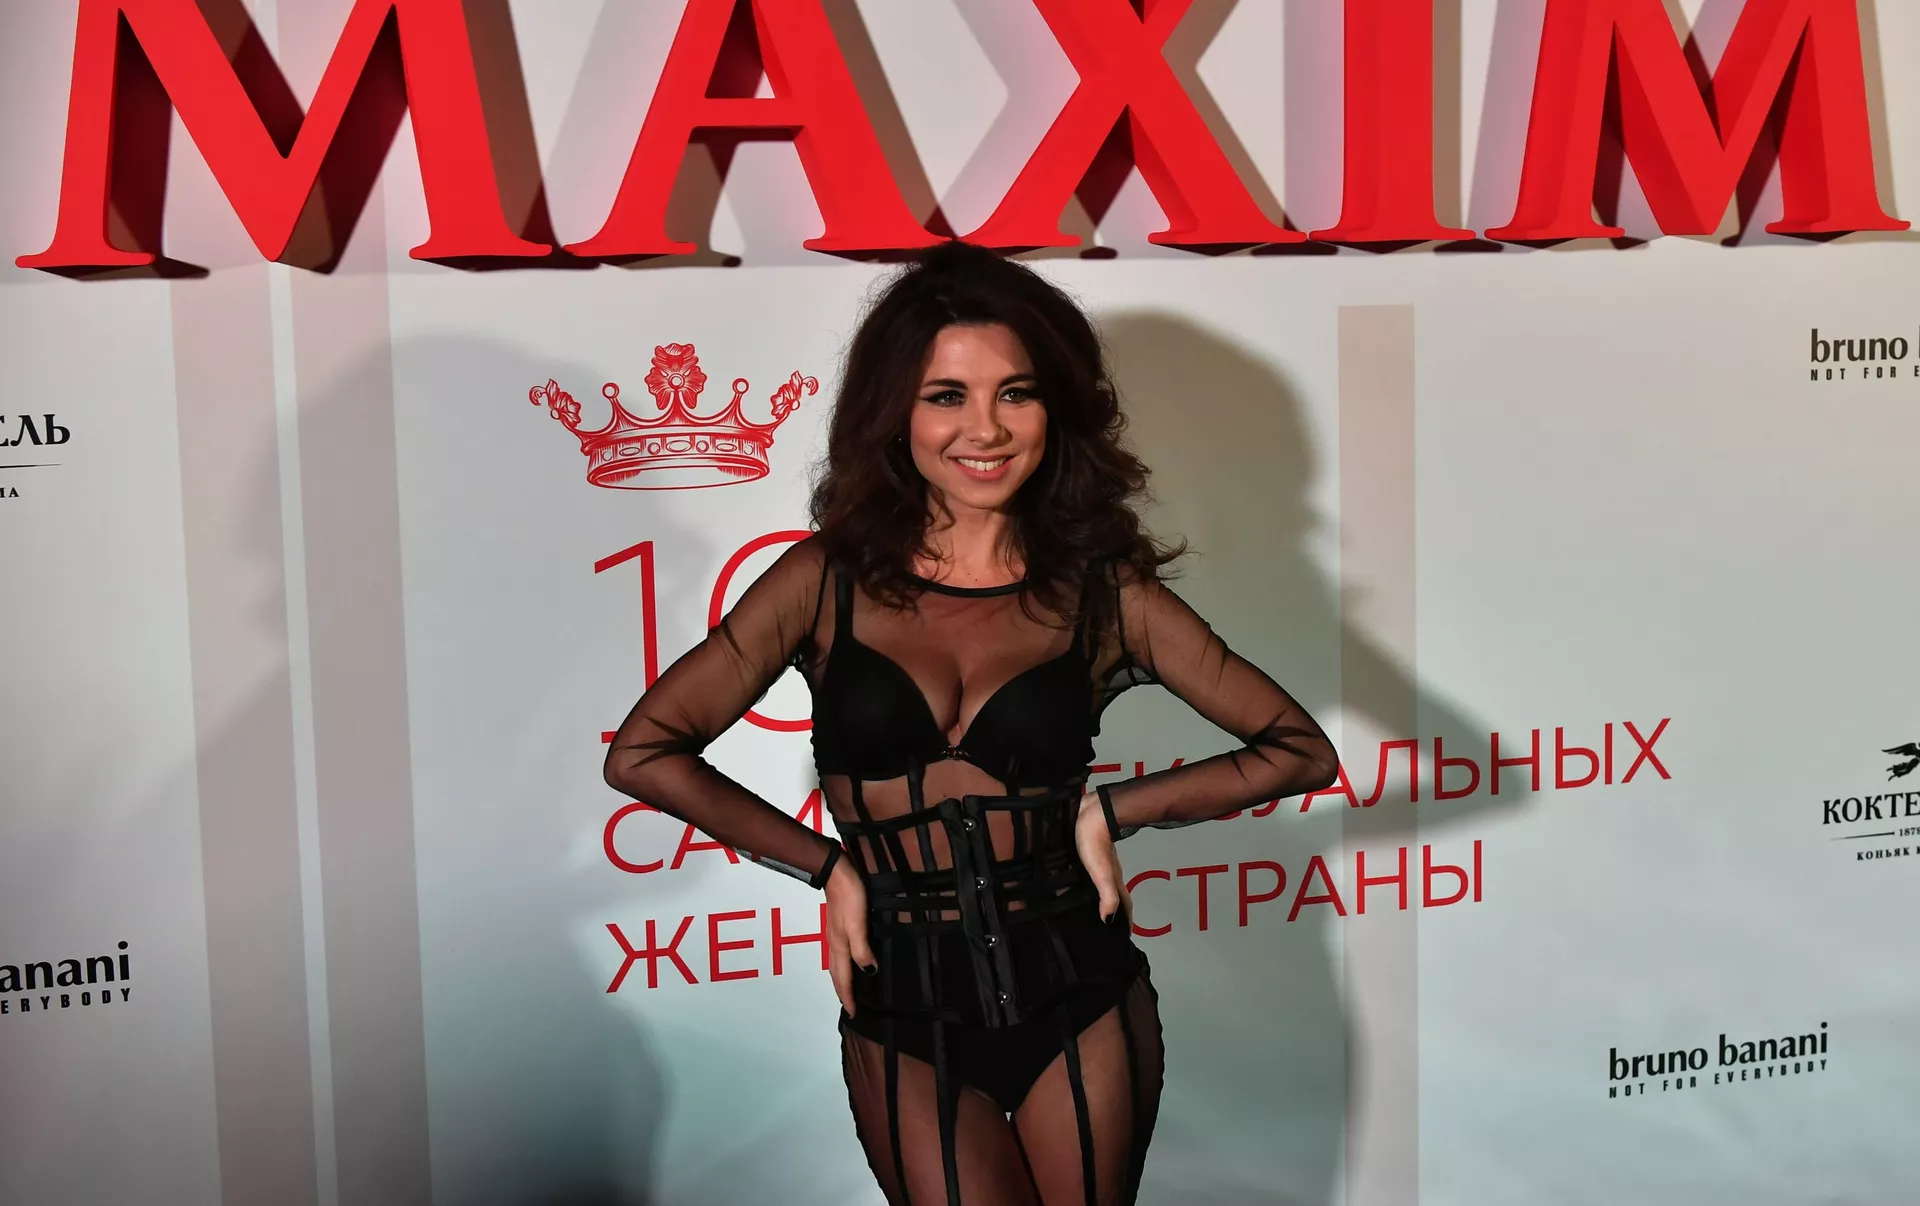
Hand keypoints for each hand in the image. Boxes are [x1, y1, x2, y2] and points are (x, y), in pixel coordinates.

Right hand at [825, 854, 875, 1017]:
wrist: (837, 873)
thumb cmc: (849, 897)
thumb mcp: (858, 925)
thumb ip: (862, 949)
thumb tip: (869, 972)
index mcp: (840, 946)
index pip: (844, 978)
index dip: (849, 996)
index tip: (853, 1013)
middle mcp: (835, 943)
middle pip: (837, 973)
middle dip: (842, 991)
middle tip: (850, 1005)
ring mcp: (836, 934)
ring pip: (837, 963)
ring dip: (842, 978)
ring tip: (849, 988)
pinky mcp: (839, 924)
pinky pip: (840, 952)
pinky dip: (844, 963)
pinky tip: (852, 958)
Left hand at [1076, 792, 1130, 927]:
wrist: (1091, 813)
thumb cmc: (1095, 843)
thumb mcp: (1102, 873)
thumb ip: (1108, 895)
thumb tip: (1109, 920)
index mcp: (1114, 879)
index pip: (1123, 904)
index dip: (1125, 919)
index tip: (1125, 934)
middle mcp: (1110, 872)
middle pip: (1116, 895)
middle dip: (1115, 911)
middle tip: (1108, 924)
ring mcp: (1101, 861)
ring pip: (1104, 884)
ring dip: (1102, 897)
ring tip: (1093, 909)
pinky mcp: (1090, 851)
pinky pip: (1091, 873)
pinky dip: (1089, 883)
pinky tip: (1078, 883)